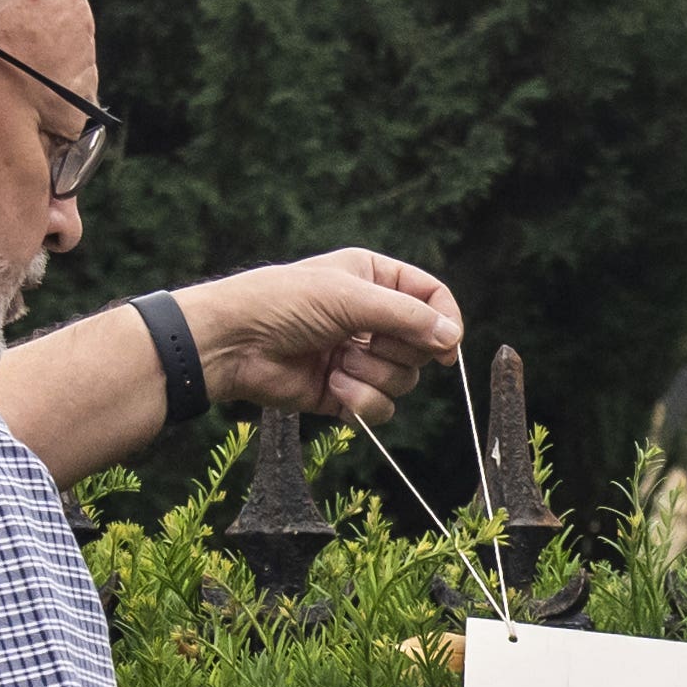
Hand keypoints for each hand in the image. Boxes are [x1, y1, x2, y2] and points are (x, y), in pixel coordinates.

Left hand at [181, 248, 460, 427]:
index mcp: (374, 279)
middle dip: (395, 350)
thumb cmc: (283, 303)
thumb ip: (408, 316)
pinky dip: (361, 402)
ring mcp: (359, 356)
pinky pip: (381, 407)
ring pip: (403, 380)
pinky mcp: (346, 393)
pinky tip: (333, 387)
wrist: (234, 345)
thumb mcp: (350, 297)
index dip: (445, 321)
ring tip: (338, 364)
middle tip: (365, 343)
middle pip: (422, 345)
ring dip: (373, 377)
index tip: (446, 347)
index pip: (432, 297)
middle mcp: (371, 317)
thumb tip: (452, 338)